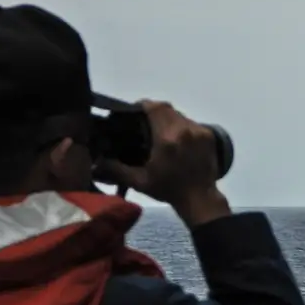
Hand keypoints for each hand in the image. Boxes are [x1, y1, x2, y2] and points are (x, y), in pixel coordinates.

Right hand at [100, 99, 230, 225]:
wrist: (200, 198)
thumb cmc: (168, 189)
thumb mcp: (139, 181)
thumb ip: (115, 169)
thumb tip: (95, 161)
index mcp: (168, 138)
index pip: (155, 108)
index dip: (142, 105)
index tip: (134, 112)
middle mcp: (185, 130)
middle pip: (166, 108)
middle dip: (153, 111)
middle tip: (143, 122)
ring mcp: (200, 132)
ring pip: (179, 114)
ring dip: (167, 118)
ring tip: (158, 131)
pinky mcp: (209, 136)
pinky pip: (191, 123)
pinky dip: (180, 126)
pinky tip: (174, 138)